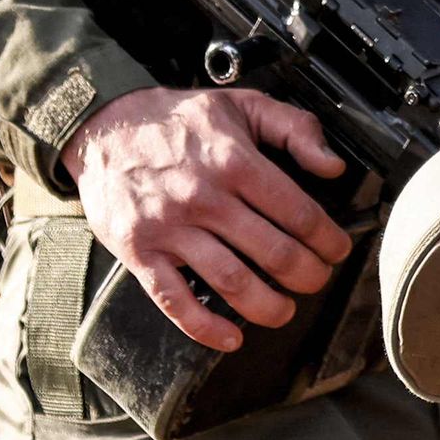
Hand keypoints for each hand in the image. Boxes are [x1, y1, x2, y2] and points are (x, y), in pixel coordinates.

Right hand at [58, 86, 352, 352]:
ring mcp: (170, 229)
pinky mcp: (140, 253)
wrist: (103, 126)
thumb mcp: (241, 103)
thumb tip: (333, 166)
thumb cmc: (175, 119)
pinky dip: (206, 327)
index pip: (297, 213)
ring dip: (269, 306)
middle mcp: (204, 197)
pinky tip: (232, 337)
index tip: (337, 250)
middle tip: (317, 280)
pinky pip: (175, 301)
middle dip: (308, 276)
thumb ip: (294, 127)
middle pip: (274, 253)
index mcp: (234, 160)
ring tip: (284, 310)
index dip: (327, 239)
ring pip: (232, 283)